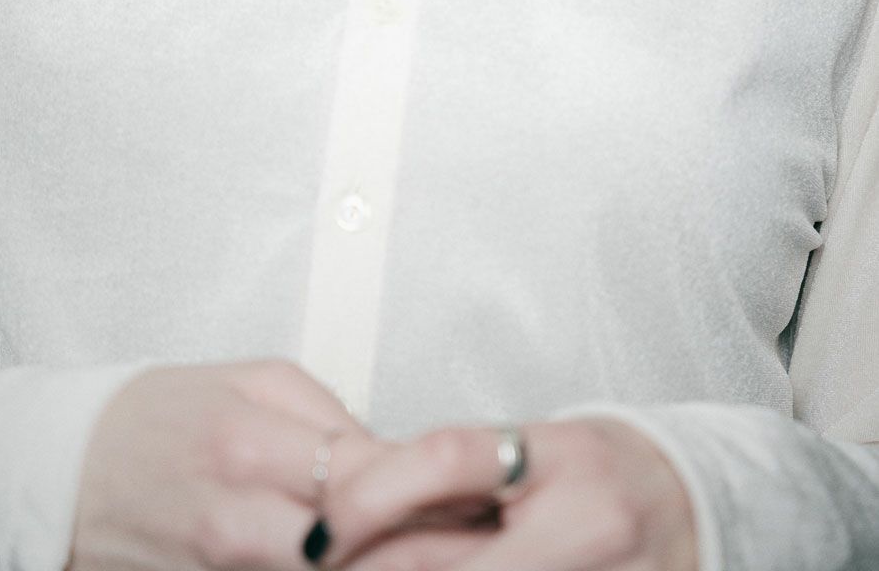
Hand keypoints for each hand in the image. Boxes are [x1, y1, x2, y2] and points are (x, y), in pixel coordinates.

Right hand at [65, 360, 492, 570]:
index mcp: (251, 444)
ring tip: (447, 553)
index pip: (366, 478)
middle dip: (429, 547)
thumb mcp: (254, 381)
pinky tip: (376, 561)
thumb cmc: (169, 412)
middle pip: (358, 551)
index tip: (483, 492)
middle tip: (486, 537)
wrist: (75, 466)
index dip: (433, 490)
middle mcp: (237, 520)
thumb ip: (329, 417)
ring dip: (391, 566)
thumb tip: (393, 454)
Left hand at [308, 416, 698, 570]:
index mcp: (562, 458)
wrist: (689, 511)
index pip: (446, 459)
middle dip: (364, 568)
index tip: (318, 523)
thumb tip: (359, 497)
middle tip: (316, 562)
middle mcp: (582, 525)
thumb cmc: (598, 471)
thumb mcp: (536, 446)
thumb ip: (460, 471)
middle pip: (437, 559)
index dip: (369, 490)